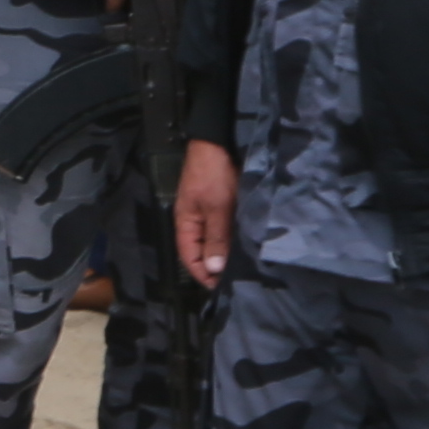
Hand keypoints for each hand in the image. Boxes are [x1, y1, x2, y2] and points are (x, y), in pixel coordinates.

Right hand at [173, 139, 237, 289]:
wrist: (218, 141)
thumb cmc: (214, 175)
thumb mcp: (217, 207)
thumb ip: (216, 238)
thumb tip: (214, 269)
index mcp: (185, 222)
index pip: (188, 257)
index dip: (202, 274)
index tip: (221, 287)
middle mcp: (193, 220)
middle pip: (200, 251)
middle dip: (214, 266)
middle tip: (235, 280)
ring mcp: (206, 212)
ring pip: (213, 240)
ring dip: (224, 253)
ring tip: (241, 266)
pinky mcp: (219, 204)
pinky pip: (222, 229)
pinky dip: (230, 239)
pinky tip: (243, 244)